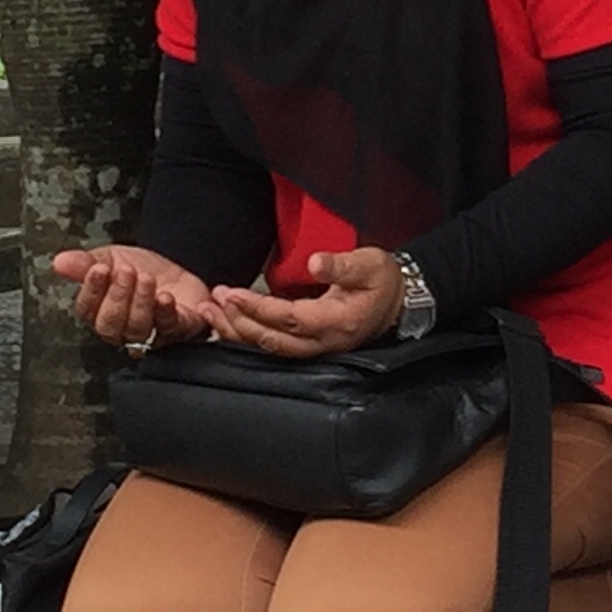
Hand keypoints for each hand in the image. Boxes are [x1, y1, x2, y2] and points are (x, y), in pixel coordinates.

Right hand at [53, 244, 223, 350]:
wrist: (175, 273)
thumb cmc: (139, 271)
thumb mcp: (109, 260)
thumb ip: (84, 263)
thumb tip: (58, 262)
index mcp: (100, 313)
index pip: (88, 311)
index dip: (92, 291)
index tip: (99, 269)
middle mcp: (123, 330)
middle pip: (112, 326)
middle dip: (118, 297)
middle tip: (126, 271)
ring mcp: (151, 334)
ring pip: (139, 330)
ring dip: (141, 303)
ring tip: (147, 279)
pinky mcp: (179, 330)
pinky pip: (171, 328)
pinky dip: (167, 313)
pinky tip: (166, 297)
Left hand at [211, 247, 404, 359]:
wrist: (399, 302)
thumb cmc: (384, 281)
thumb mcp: (369, 264)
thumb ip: (341, 265)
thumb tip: (315, 263)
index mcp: (337, 321)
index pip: (290, 318)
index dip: (260, 309)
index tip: (233, 295)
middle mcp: (324, 341)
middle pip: (274, 340)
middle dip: (240, 322)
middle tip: (215, 301)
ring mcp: (317, 348)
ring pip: (271, 348)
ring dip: (239, 332)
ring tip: (212, 312)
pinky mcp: (310, 346)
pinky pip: (275, 346)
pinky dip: (250, 336)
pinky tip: (230, 323)